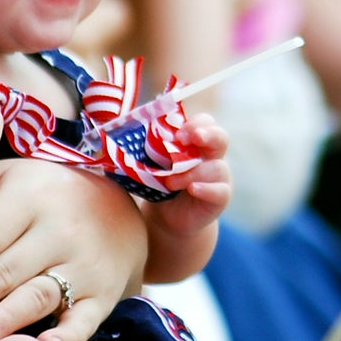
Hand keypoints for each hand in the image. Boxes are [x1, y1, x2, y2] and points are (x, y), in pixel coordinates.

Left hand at [0, 158, 147, 340]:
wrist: (125, 207)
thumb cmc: (48, 193)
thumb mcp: (7, 180)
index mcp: (29, 200)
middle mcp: (59, 231)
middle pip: (7, 270)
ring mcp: (84, 265)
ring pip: (40, 294)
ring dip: (7, 319)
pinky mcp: (104, 294)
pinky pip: (86, 318)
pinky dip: (68, 335)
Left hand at [152, 112, 231, 239]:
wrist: (167, 217)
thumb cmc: (159, 184)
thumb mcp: (153, 164)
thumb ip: (146, 148)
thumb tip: (120, 130)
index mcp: (197, 143)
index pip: (205, 123)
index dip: (196, 123)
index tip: (178, 132)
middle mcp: (212, 156)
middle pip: (220, 138)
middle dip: (207, 135)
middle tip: (190, 139)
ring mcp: (219, 177)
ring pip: (216, 167)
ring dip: (192, 172)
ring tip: (170, 182)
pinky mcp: (220, 197)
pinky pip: (220, 191)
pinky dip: (206, 188)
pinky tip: (192, 190)